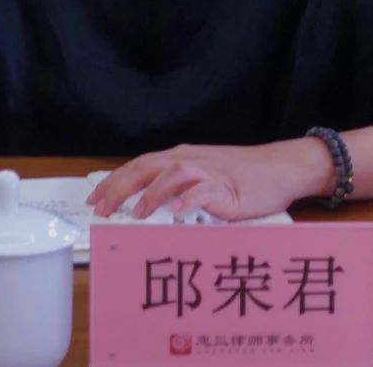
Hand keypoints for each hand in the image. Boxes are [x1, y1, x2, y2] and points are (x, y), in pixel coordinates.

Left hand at [85, 140, 334, 221]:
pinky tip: (175, 212)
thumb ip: (177, 187)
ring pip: (171, 176)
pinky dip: (187, 201)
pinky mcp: (225, 187)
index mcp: (179, 158)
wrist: (279, 166)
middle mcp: (188, 160)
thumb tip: (147, 205)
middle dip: (119, 187)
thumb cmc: (242, 176)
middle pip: (145, 168)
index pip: (138, 166)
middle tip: (100, 209)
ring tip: (136, 213)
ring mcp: (206, 172)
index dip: (114, 181)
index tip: (94, 198)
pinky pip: (202, 192)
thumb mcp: (202, 176)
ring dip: (151, 194)